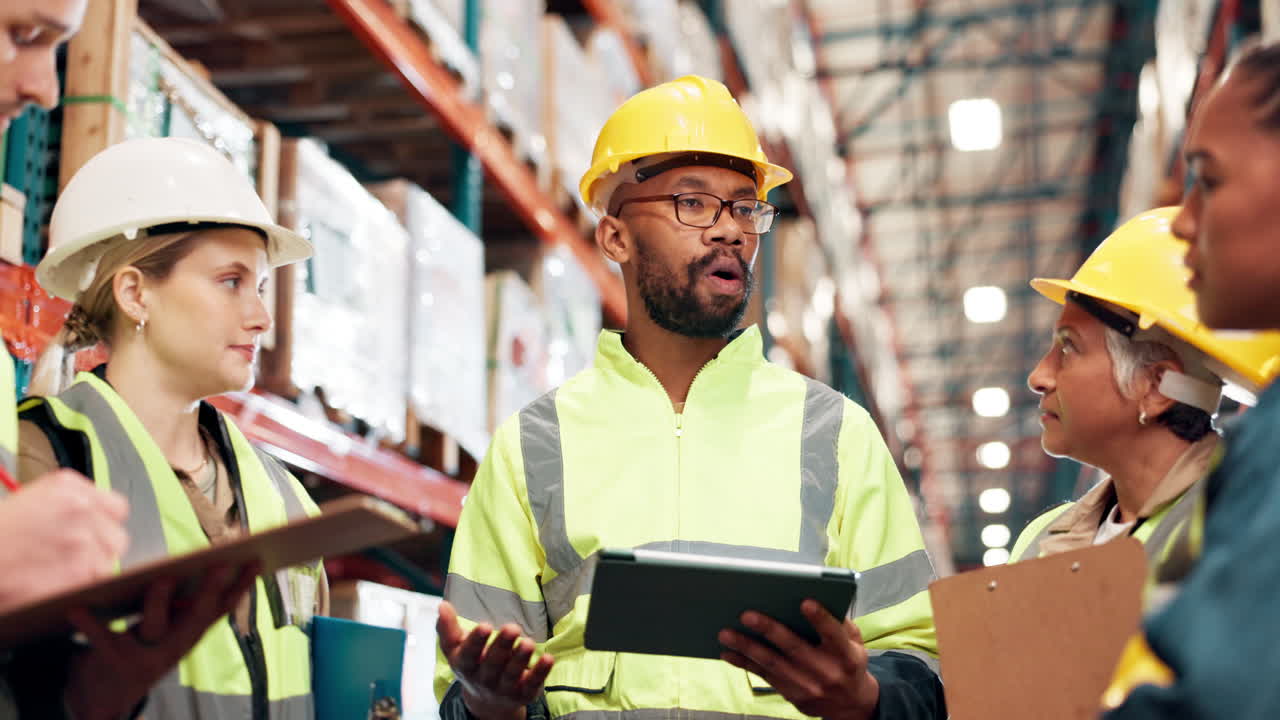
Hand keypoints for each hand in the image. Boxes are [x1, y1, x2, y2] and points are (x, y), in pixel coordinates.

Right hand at [0, 470, 128, 610]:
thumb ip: (68, 506)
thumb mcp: (28, 502)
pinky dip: (78, 589)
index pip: (116, 507)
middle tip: (70, 560)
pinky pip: (95, 584)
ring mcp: (83, 540)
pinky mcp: (80, 572)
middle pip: (116, 537)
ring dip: (89, 572)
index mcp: (69, 487)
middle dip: (98, 551)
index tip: (92, 536)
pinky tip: (54, 586)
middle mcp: (81, 509)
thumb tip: (92, 521)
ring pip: (108, 563)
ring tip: (56, 574)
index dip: (103, 526)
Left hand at [62, 563, 257, 719]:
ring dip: (159, 602)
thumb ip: (186, 605)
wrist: (107, 697)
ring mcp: (145, 653)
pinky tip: (76, 608)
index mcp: (191, 634)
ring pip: (156, 625)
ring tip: (161, 580)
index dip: (241, 586)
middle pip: (197, 617)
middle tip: (221, 565)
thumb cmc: (142, 650)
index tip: (255, 561)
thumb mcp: (172, 631)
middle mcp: (174, 645)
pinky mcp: (112, 657)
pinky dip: (88, 623)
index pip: (223, 607)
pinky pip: (101, 637)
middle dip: (210, 591)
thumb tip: (204, 563)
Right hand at [437, 601, 553, 719]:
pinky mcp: (524, 693)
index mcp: (465, 666)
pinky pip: (532, 683)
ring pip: (512, 673)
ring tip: (529, 643)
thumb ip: (448, 629)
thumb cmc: (473, 664)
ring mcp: (504, 689)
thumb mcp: (456, 650)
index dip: (476, 642)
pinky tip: (548, 658)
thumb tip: (443, 605)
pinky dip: (540, 672)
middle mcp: (484, 680)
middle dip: (502, 646)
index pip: (469, 655)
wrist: (487, 701)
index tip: (485, 626)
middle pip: (493, 663)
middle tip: (512, 628)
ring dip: (521, 658)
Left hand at [719, 599, 879, 719]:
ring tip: (725, 633)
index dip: (820, 619)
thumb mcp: (856, 643)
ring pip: (772, 663)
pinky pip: (764, 676)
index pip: (833, 634)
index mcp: (846, 654)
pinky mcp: (791, 694)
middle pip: (794, 647)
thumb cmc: (849, 663)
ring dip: (746, 647)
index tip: (805, 602)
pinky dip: (744, 664)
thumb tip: (817, 597)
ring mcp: (807, 685)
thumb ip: (840, 623)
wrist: (850, 705)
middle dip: (769, 630)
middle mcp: (826, 671)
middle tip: (746, 614)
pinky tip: (727, 653)